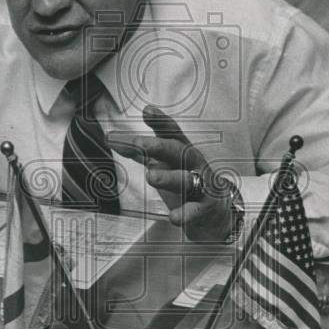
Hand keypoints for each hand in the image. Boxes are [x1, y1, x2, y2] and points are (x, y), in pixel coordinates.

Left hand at [108, 104, 234, 241]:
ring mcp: (201, 185)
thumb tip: (113, 138)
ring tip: (151, 177)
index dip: (160, 121)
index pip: (171, 132)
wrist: (216, 209)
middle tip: (138, 143)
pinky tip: (173, 217)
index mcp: (181, 150)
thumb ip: (139, 151)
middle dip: (158, 146)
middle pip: (177, 151)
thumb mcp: (164, 162)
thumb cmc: (186, 179)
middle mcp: (193, 164)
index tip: (147, 110)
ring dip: (169, 177)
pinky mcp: (205, 207)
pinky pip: (195, 210)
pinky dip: (185, 213)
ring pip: (186, 179)